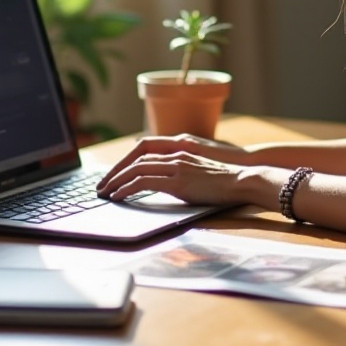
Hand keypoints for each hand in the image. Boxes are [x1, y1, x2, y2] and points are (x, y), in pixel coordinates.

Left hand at [96, 134, 247, 204]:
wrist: (243, 179)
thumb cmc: (225, 179)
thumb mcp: (199, 170)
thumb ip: (182, 171)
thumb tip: (168, 183)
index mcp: (179, 149)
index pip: (144, 150)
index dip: (126, 161)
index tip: (115, 174)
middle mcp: (175, 154)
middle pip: (135, 157)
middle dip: (115, 171)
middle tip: (102, 185)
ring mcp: (176, 166)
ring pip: (136, 169)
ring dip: (116, 181)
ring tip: (105, 193)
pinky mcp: (178, 181)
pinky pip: (144, 182)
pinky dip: (127, 188)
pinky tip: (118, 197)